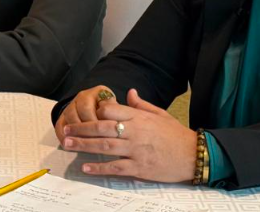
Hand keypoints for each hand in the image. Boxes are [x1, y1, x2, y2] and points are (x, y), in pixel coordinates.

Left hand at [61, 89, 196, 183]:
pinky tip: (86, 167)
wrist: (193, 155)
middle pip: (102, 128)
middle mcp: (135, 132)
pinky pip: (116, 167)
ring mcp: (136, 150)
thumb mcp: (160, 114)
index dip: (95, 111)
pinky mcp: (140, 167)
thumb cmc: (176, 135)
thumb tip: (130, 92)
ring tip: (68, 145)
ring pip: (105, 146)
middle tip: (65, 131)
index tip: (84, 114)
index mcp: (139, 118)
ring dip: (84, 146)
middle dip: (81, 129)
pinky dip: (100, 167)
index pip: (111, 110)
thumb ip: (141, 105)